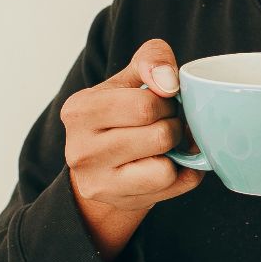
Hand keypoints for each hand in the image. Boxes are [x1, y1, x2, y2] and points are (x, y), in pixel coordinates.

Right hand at [62, 39, 202, 258]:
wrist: (101, 166)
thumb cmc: (119, 115)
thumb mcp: (128, 79)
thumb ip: (151, 60)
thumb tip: (168, 81)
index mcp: (79, 110)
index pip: (144, 105)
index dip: (167, 101)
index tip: (162, 101)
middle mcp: (80, 149)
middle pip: (160, 135)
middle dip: (174, 125)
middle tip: (167, 123)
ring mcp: (98, 181)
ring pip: (166, 168)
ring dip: (177, 153)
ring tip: (165, 145)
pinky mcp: (117, 202)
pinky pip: (172, 186)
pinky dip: (181, 174)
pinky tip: (167, 164)